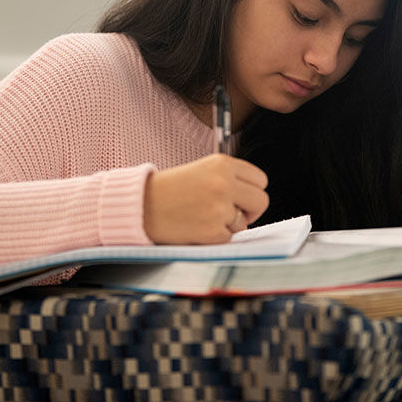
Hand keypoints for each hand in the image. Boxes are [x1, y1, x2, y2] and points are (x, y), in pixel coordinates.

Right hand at [143, 154, 268, 243]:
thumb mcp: (202, 170)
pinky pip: (228, 238)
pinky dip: (215, 237)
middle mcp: (224, 183)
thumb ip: (229, 178)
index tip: (242, 197)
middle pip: (261, 200)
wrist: (140, 206)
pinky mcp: (212, 230)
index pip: (260, 179)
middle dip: (251, 210)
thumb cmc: (169, 190)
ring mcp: (219, 207)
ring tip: (203, 217)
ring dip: (228, 224)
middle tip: (234, 213)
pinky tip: (196, 227)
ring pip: (244, 222)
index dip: (252, 191)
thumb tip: (254, 197)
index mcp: (222, 164)